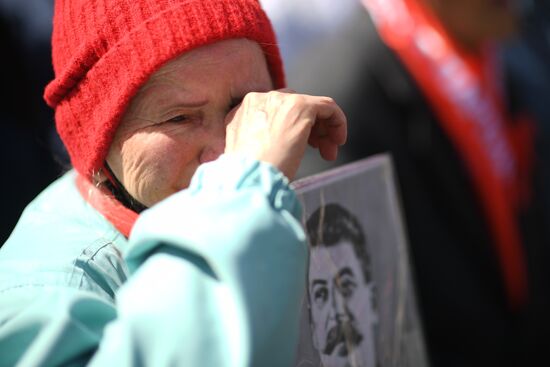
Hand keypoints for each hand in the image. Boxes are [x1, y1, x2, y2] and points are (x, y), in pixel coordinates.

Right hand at [224, 90, 346, 180]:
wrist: (250, 179)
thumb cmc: (248, 177)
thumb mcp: (247, 155)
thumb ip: (259, 141)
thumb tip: (277, 144)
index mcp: (243, 112)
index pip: (276, 111)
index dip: (292, 128)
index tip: (303, 148)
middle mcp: (260, 100)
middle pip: (293, 106)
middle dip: (310, 129)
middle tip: (319, 151)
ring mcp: (280, 101)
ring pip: (311, 106)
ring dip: (324, 129)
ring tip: (329, 152)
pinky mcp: (300, 106)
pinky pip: (327, 106)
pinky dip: (337, 121)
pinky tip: (338, 141)